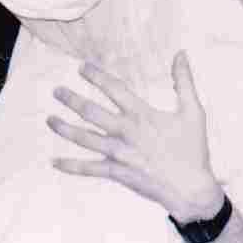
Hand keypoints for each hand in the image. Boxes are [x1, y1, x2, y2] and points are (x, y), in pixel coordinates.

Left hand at [48, 51, 222, 222]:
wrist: (190, 188)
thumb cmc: (193, 150)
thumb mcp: (193, 112)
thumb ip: (184, 82)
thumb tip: (181, 54)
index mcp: (142, 115)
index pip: (114, 89)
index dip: (96, 76)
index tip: (81, 68)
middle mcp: (126, 131)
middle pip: (90, 112)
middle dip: (71, 99)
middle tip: (56, 92)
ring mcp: (119, 153)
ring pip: (83, 138)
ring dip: (64, 128)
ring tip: (49, 119)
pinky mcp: (117, 172)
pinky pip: (89, 168)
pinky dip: (70, 165)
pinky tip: (54, 161)